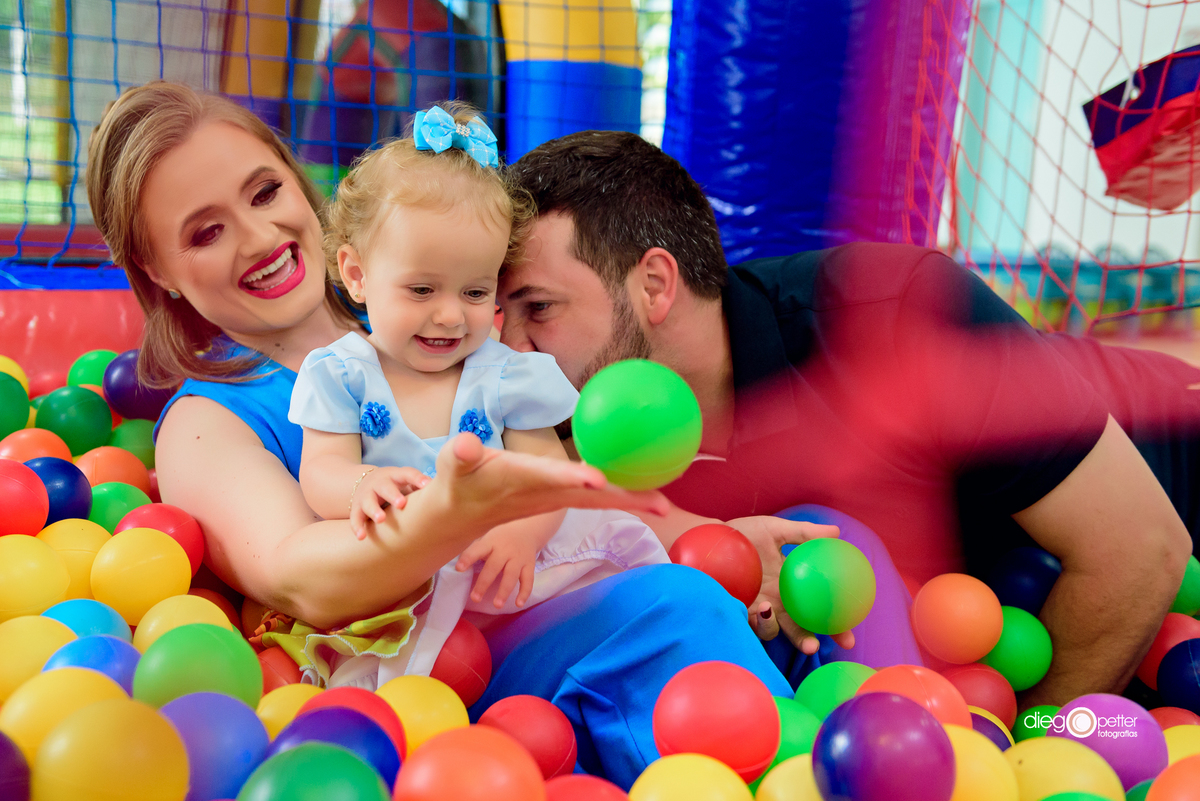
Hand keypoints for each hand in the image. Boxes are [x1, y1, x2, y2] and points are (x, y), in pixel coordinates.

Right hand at [350, 466, 429, 539]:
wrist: (364, 483)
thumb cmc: (395, 486)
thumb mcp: (406, 482)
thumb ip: (421, 486)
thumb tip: (446, 493)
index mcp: (395, 476)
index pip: (407, 474)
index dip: (417, 479)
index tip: (427, 485)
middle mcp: (379, 483)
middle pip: (385, 487)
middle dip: (393, 495)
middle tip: (401, 504)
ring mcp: (366, 495)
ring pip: (368, 502)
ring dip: (374, 510)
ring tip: (381, 520)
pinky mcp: (356, 508)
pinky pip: (355, 518)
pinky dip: (357, 527)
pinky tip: (362, 537)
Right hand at [433, 433, 669, 525]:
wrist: (461, 514)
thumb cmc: (459, 480)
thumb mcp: (453, 465)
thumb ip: (460, 454)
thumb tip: (463, 443)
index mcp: (519, 480)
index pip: (549, 478)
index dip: (572, 479)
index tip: (596, 480)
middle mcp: (543, 494)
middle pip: (588, 497)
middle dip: (622, 499)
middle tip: (659, 503)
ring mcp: (554, 500)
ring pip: (596, 501)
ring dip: (630, 501)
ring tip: (664, 504)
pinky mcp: (558, 499)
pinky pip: (594, 498)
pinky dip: (621, 496)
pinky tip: (646, 493)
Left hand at [456, 529, 538, 607]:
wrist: (528, 529)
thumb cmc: (501, 537)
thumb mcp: (488, 536)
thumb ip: (476, 549)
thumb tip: (457, 565)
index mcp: (491, 541)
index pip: (478, 549)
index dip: (468, 558)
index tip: (459, 568)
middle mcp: (505, 550)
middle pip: (494, 567)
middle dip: (484, 583)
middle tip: (475, 598)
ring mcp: (519, 558)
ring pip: (511, 575)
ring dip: (504, 591)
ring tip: (496, 605)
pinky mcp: (530, 565)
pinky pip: (528, 580)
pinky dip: (524, 593)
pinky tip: (518, 604)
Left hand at [727, 515, 856, 653]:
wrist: (707, 540)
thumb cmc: (740, 534)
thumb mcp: (773, 530)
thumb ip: (803, 533)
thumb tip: (837, 531)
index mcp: (790, 583)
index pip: (817, 607)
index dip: (834, 623)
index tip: (849, 634)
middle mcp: (777, 601)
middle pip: (800, 627)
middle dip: (811, 641)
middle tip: (818, 647)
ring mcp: (757, 609)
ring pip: (776, 631)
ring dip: (783, 634)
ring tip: (786, 622)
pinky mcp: (737, 612)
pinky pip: (752, 625)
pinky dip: (761, 621)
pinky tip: (764, 609)